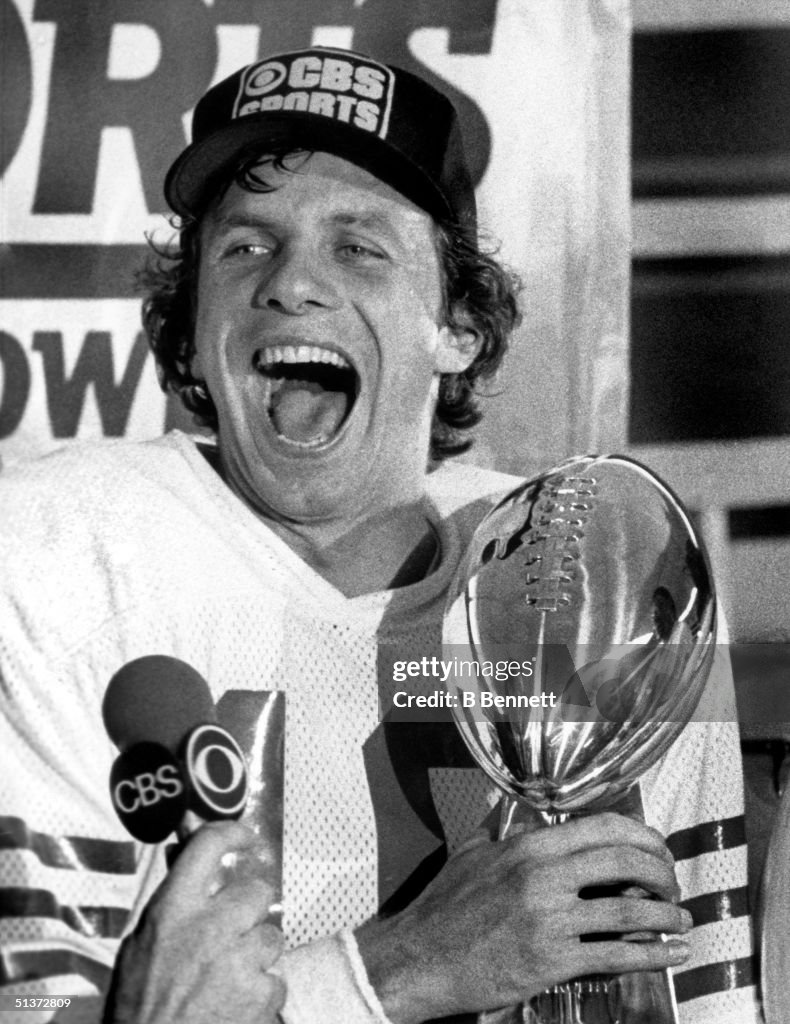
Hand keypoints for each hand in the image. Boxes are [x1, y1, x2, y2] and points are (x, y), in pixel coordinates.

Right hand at [104, 821, 284, 1023]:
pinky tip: (236, 1008)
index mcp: (173, 911)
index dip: (230, 833)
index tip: (244, 837)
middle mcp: (210, 928)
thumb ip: (171, 900)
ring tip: (230, 979)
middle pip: (257, 891)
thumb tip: (183, 848)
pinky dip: (261, 996)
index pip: (207, 847)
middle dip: (249, 912)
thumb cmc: (138, 1005)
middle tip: (233, 935)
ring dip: (258, 956)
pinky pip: (276, 981)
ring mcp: (238, 962)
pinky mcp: (260, 996)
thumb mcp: (140, 945)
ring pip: (273, 937)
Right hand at [356, 812, 691, 1023]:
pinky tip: (673, 954)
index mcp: (529, 846)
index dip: (641, 835)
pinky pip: (616, 956)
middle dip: (662, 872)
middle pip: (624, 863)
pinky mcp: (552, 961)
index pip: (602, 827)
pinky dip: (654, 955)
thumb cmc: (444, 907)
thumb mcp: (471, 853)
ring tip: (681, 920)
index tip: (656, 846)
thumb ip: (499, 828)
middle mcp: (543, 876)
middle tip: (672, 883)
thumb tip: (510, 805)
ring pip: (628, 912)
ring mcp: (549, 920)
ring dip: (666, 915)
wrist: (421, 958)